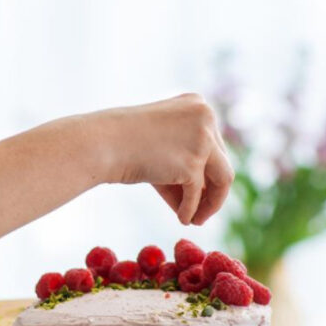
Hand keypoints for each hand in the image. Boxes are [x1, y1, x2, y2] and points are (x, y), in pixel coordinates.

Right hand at [88, 93, 234, 225]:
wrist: (101, 143)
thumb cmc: (120, 142)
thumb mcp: (158, 144)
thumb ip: (182, 160)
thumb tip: (203, 196)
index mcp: (197, 105)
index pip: (213, 144)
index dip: (206, 170)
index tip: (200, 190)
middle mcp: (206, 118)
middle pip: (221, 161)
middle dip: (209, 188)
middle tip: (201, 210)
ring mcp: (202, 140)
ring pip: (224, 178)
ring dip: (213, 202)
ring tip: (198, 220)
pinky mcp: (193, 164)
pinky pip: (197, 194)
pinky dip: (191, 209)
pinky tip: (183, 219)